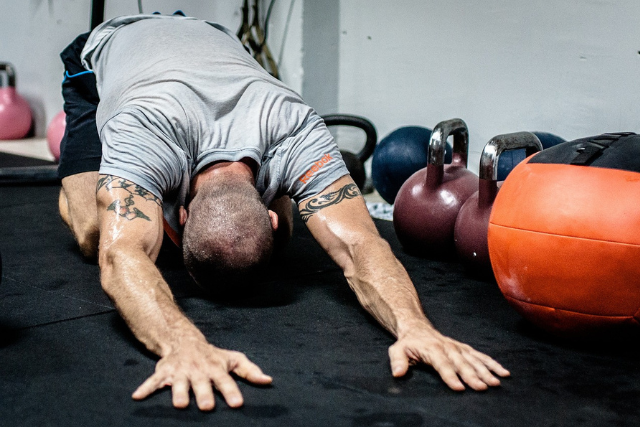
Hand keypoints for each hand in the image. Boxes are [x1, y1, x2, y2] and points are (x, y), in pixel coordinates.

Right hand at [132, 339, 271, 410]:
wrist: (185, 341)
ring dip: (178, 393)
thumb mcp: (233, 360)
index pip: (226, 381)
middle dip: (204, 394)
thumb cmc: (213, 356)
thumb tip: (268, 380)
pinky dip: (145, 388)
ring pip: (179, 384)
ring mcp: (180, 371)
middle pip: (202, 384)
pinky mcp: (164, 372)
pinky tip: (137, 397)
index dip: (231, 392)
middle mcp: (198, 370)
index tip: (237, 404)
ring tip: (180, 404)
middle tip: (207, 407)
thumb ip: (250, 371)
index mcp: (216, 369)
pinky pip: (152, 381)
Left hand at [388, 328, 509, 390]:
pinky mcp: (465, 349)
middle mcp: (448, 348)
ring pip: (474, 360)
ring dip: (486, 371)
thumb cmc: (408, 343)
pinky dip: (492, 364)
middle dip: (473, 376)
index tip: (459, 387)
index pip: (442, 364)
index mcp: (432, 349)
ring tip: (496, 382)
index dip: (450, 376)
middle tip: (483, 387)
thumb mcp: (397, 350)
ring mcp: (458, 348)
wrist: (417, 328)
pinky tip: (503, 373)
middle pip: (461, 364)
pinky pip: (480, 356)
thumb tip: (398, 373)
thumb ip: (397, 361)